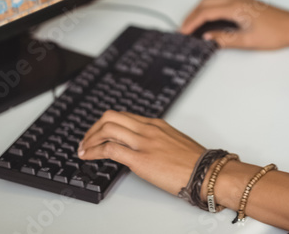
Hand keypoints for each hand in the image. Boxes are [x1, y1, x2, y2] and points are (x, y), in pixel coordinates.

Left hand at [77, 111, 204, 196]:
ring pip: (107, 129)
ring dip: (89, 139)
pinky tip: (87, 157)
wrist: (206, 172)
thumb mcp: (174, 143)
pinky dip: (93, 151)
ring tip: (83, 149)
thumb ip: (157, 141)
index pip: (123, 116)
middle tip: (86, 140)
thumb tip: (145, 149)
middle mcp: (147, 129)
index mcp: (156, 124)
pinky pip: (109, 149)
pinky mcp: (139, 159)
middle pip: (110, 117)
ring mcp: (143, 142)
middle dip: (93, 128)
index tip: (98, 134)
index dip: (105, 124)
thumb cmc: (195, 162)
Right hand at [180, 0, 288, 49]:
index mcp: (237, 7)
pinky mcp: (246, 3)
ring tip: (194, 27)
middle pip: (206, 3)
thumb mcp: (248, 41)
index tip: (183, 32)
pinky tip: (210, 23)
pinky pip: (222, 3)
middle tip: (184, 29)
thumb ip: (225, 39)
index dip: (192, 22)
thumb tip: (208, 38)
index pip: (206, 12)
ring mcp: (242, 0)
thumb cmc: (278, 33)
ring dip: (201, 12)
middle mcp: (238, 0)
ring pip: (214, 1)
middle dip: (192, 15)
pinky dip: (211, 11)